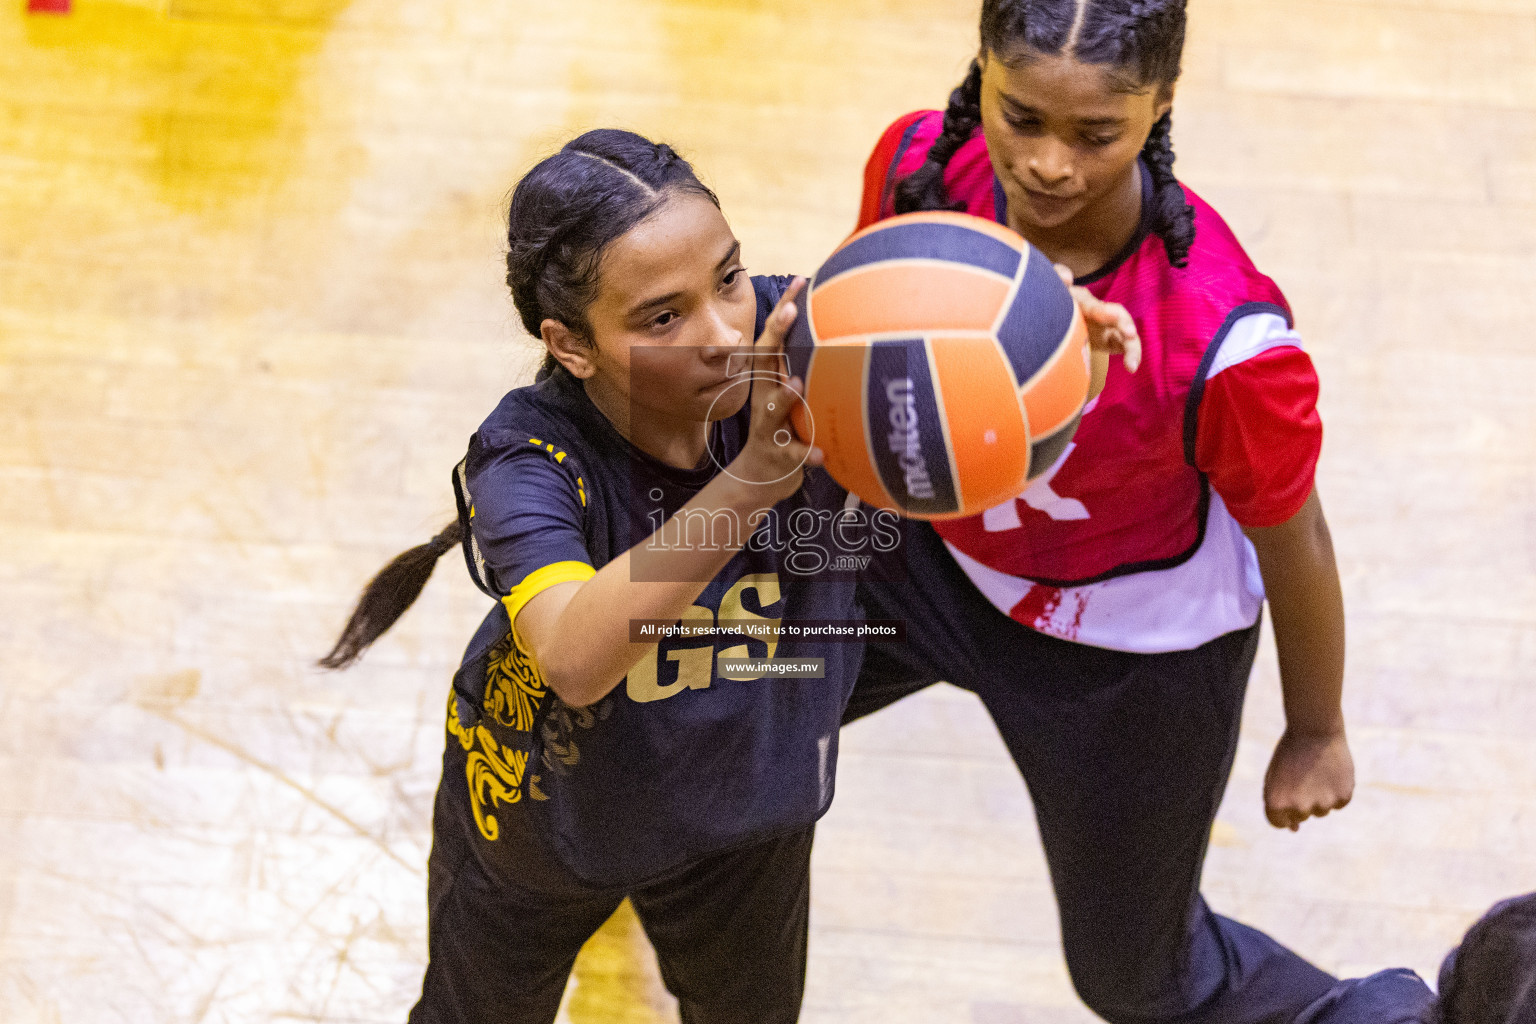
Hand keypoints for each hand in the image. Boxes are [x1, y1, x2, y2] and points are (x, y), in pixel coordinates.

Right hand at [726, 278, 822, 502]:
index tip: (799, 283)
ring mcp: (768, 427)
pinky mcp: (778, 456)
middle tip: (791, 311)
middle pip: (764, 361)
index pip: (772, 339)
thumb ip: (805, 370)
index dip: (783, 311)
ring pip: (773, 409)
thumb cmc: (782, 428)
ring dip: (785, 395)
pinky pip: (793, 454)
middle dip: (776, 335)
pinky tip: (821, 454)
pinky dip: (806, 454)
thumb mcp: (789, 396)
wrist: (759, 477)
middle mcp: (763, 398)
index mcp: (768, 381)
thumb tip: (841, 338)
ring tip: (798, 383)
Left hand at [1055, 264, 1140, 400]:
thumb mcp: (1048, 294)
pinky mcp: (1109, 339)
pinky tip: (1131, 367)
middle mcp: (1096, 310)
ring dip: (1131, 346)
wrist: (1050, 324)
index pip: (1090, 303)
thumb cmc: (1050, 306)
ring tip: (1131, 364)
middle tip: (1130, 335)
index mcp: (1079, 301)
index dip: (1101, 311)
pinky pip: (1124, 345)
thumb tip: (1067, 278)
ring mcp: (1105, 324)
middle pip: (1115, 314)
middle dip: (1123, 323)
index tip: (1112, 317)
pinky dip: (1131, 354)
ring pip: (1124, 331)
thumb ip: (1055, 280)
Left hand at [1263, 726, 1354, 830]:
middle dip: (1300, 800)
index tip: (1286, 795)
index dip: (1281, 809)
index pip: (1278, 823)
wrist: (1314, 729)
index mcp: (1276, 803)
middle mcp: (1300, 808)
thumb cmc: (1289, 753)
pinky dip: (1336, 791)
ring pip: (1321, 811)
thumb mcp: (1275, 777)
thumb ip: (1280, 804)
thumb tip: (1295, 829)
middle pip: (1301, 817)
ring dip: (1319, 796)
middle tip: (1301, 775)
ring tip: (1316, 771)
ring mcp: (1323, 804)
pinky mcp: (1343, 797)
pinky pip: (1338, 803)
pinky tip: (1330, 772)